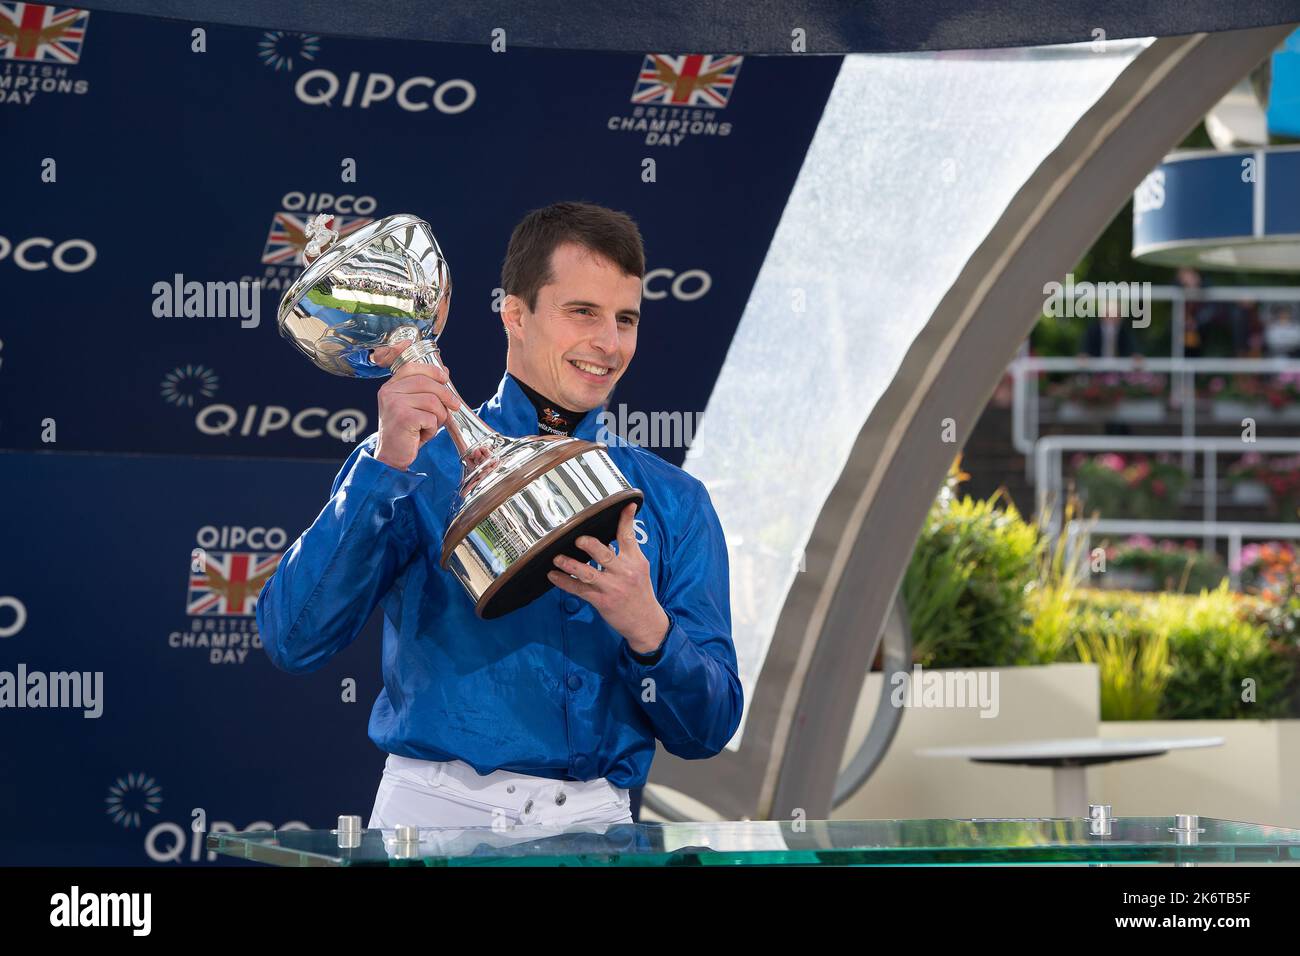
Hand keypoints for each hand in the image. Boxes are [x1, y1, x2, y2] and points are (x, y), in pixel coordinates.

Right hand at [373, 359, 460, 470]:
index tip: (445, 378)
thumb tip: (444, 372)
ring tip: (429, 426)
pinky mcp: (403, 418)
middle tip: (454, 406)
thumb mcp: (414, 406)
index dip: (432, 371)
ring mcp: (394, 404)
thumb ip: (425, 389)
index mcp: (390, 387)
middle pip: (427, 383)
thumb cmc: (405, 432)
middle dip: (446, 396)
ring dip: (439, 416)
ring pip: (433, 401)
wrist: (392, 457)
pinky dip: (432, 428)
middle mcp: (389, 392)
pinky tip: (422, 434)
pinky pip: (431, 418)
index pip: (413, 367)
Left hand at [547, 502, 668, 653]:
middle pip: (605, 554)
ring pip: (588, 573)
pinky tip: (553, 576)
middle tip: (578, 539)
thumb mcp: (640, 568)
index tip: (625, 505)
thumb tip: (612, 533)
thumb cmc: (640, 592)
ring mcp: (612, 587)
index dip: (626, 520)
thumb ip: (627, 551)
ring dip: (570, 565)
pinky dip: (564, 583)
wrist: (645, 622)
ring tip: (557, 558)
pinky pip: (579, 590)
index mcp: (635, 561)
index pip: (628, 537)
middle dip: (590, 546)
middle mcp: (624, 572)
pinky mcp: (601, 601)